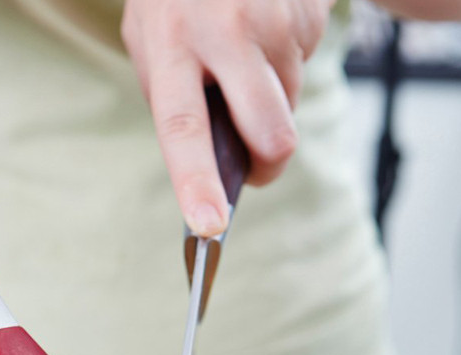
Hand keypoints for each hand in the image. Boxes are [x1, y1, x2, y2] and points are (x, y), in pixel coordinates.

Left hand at [122, 0, 331, 235]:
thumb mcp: (151, 40)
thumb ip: (174, 99)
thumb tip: (213, 163)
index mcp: (171, 47)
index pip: (183, 130)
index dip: (197, 183)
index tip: (210, 227)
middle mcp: (226, 33)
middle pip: (271, 134)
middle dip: (269, 163)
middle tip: (256, 164)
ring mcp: (275, 19)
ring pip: (291, 107)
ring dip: (273, 104)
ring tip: (243, 58)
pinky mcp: (309, 11)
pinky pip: (306, 69)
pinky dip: (286, 67)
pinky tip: (265, 33)